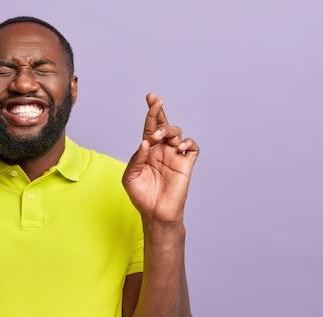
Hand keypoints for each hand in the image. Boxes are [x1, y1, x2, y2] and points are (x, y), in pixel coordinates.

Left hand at [123, 93, 198, 223]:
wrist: (156, 214)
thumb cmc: (142, 197)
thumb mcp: (130, 177)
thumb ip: (136, 158)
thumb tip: (145, 142)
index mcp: (148, 150)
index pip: (150, 126)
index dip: (152, 111)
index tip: (151, 97)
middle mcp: (162, 150)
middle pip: (164, 125)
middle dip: (159, 115)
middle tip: (152, 130)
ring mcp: (175, 156)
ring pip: (177, 132)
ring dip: (168, 131)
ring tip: (159, 140)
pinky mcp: (186, 164)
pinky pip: (192, 147)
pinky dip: (187, 142)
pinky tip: (177, 148)